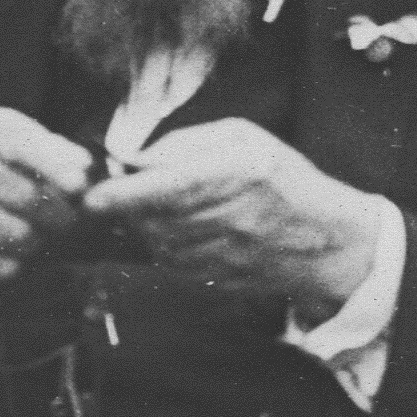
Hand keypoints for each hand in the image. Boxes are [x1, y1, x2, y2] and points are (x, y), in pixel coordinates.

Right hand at [0, 107, 96, 320]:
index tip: (79, 186)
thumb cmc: (4, 181)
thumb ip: (68, 160)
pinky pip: (2, 266)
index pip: (26, 146)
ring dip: (45, 246)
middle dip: (66, 218)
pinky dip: (21, 268)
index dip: (57, 166)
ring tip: (46, 241)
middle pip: (30, 198)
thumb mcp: (31, 154)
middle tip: (79, 227)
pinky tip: (16, 257)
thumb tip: (96, 183)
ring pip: (21, 237)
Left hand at [85, 120, 380, 314]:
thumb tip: (131, 156)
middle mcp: (232, 215)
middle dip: (129, 206)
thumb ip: (183, 144)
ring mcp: (225, 253)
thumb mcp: (241, 139)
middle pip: (153, 216)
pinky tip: (185, 229)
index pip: (171, 186)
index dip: (125, 195)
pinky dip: (165, 243)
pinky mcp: (217, 278)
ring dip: (147, 224)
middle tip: (126, 191)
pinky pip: (170, 261)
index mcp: (240, 171)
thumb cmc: (280, 177)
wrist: (323, 240)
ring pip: (157, 241)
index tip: (93, 198)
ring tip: (170, 206)